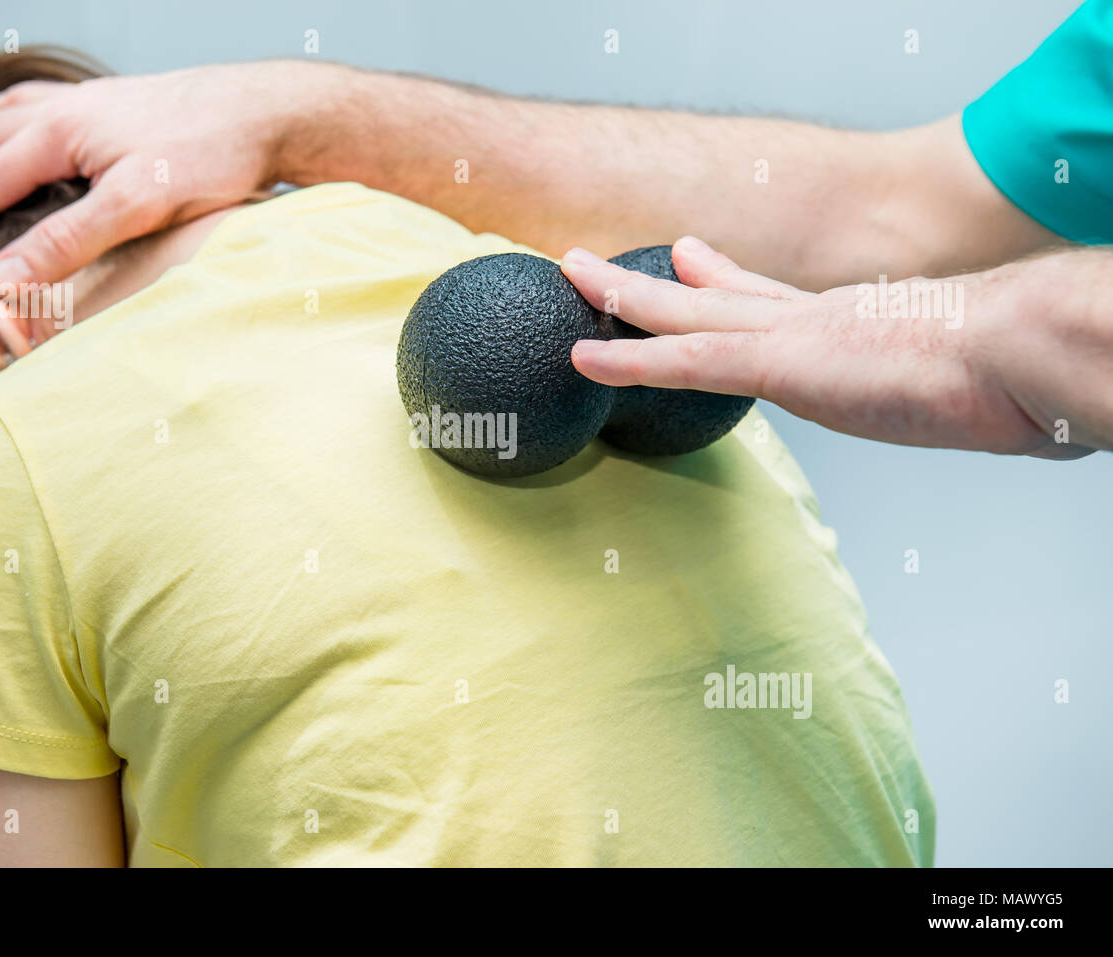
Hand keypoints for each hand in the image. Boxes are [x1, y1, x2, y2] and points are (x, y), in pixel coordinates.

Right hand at [0, 60, 324, 284]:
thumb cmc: (209, 157)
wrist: (264, 112)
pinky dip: (8, 122)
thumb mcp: (137, 205)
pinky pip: (38, 106)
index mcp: (57, 134)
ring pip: (1, 119)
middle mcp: (62, 110)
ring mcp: (87, 103)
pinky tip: (17, 134)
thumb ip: (68, 241)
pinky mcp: (114, 106)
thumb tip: (2, 279)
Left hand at [561, 238, 1108, 458]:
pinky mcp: (782, 365)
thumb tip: (1004, 411)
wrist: (1028, 354)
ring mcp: (795, 338)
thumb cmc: (1019, 377)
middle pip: (718, 296)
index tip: (694, 263)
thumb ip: (959, 391)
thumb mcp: (976, 385)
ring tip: (572, 274)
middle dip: (660, 280)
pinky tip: (584, 353)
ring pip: (686, 314)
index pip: (773, 300)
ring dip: (623, 297)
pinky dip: (630, 358)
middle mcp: (815, 321)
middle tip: (608, 262)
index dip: (725, 281)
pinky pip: (684, 362)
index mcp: (856, 327)